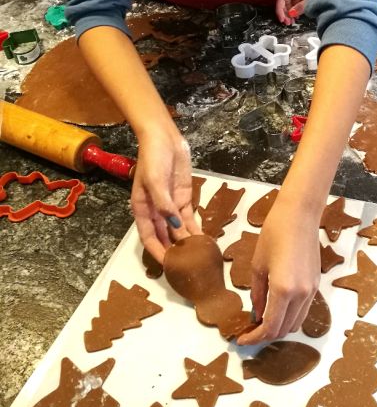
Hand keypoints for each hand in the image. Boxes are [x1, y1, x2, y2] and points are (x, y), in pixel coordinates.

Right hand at [130, 125, 201, 263]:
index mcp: (142, 209)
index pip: (149, 237)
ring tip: (198, 256)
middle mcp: (156, 211)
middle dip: (173, 251)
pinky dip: (194, 229)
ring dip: (186, 242)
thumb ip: (163, 204)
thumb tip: (174, 226)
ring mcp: (171, 205)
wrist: (164, 139)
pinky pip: (189, 218)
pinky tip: (203, 239)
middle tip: (187, 267)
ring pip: (178, 229)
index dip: (157, 252)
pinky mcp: (184, 198)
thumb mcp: (154, 181)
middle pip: (164, 237)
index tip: (169, 267)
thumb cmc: (153, 158)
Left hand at [237, 196, 320, 344]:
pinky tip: (277, 307)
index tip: (242, 339)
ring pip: (296, 323)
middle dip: (266, 335)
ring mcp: (312, 290)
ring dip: (279, 327)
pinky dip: (290, 315)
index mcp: (283, 290)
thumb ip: (258, 294)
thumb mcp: (258, 265)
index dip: (255, 338)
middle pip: (285, 330)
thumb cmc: (274, 234)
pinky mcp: (316, 284)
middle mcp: (301, 295)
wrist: (299, 215)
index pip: (270, 327)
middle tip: (250, 331)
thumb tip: (257, 314)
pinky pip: (303, 310)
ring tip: (262, 320)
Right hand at [275, 0, 307, 24]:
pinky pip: (294, 5)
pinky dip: (293, 12)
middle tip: (287, 23)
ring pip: (288, 4)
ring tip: (291, 22)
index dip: (280, 9)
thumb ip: (300, 7)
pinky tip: (296, 18)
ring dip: (288, 14)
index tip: (282, 19)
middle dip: (284, 13)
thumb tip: (291, 14)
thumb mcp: (311, 0)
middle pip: (284, 2)